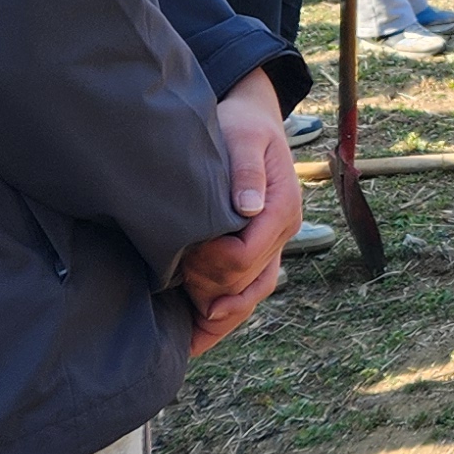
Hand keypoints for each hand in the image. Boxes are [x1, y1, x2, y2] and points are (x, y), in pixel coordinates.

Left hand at [181, 75, 302, 359]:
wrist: (252, 120)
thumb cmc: (242, 126)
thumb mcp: (243, 137)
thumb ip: (246, 170)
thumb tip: (250, 207)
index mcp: (282, 209)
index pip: (245, 257)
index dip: (209, 263)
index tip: (181, 249)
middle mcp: (282, 234)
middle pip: (244, 283)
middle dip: (205, 284)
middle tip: (171, 270)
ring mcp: (272, 247)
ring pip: (250, 296)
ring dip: (216, 312)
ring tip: (183, 327)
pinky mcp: (259, 252)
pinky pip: (247, 293)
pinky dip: (224, 315)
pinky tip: (197, 332)